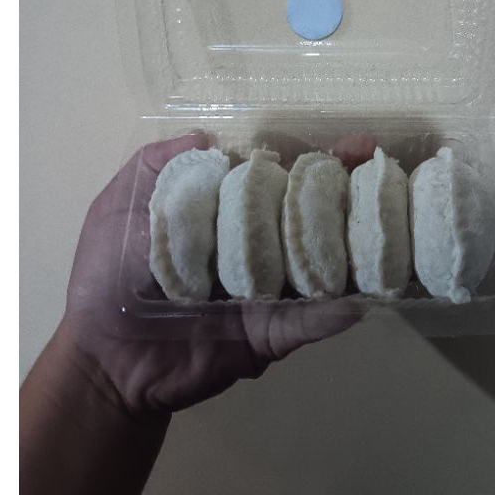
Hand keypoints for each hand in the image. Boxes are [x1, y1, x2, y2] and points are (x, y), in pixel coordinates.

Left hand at [60, 133, 373, 415]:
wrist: (104, 357)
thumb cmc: (108, 276)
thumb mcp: (119, 206)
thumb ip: (157, 165)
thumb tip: (210, 136)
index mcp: (228, 215)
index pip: (279, 181)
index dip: (315, 161)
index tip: (352, 146)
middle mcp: (258, 247)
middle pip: (310, 216)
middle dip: (350, 191)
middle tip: (381, 170)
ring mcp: (269, 291)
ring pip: (320, 264)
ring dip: (358, 245)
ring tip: (390, 223)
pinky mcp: (269, 334)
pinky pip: (305, 323)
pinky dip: (332, 313)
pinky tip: (361, 297)